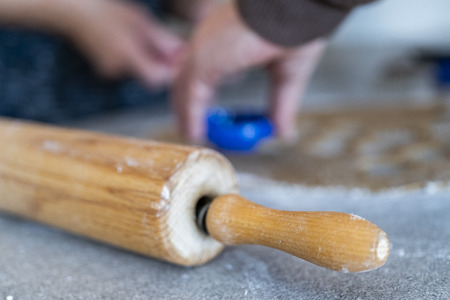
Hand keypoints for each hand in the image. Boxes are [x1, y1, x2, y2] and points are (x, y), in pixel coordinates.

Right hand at [67, 0, 184, 87]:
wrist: (76, 14)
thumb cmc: (108, 12)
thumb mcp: (139, 20)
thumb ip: (160, 39)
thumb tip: (180, 50)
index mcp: (126, 54)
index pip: (155, 77)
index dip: (171, 72)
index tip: (180, 60)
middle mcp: (117, 68)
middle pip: (149, 77)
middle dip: (162, 66)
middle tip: (171, 50)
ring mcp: (110, 71)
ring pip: (140, 72)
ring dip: (150, 61)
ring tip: (149, 41)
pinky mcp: (107, 70)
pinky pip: (129, 69)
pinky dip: (136, 59)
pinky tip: (132, 43)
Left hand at [173, 2, 324, 142]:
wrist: (300, 7)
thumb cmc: (298, 25)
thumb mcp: (287, 76)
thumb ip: (280, 106)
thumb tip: (284, 133)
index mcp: (226, 39)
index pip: (204, 71)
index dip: (204, 96)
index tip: (210, 116)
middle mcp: (210, 41)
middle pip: (188, 81)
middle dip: (192, 107)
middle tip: (199, 129)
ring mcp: (203, 50)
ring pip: (185, 89)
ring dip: (190, 116)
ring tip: (195, 136)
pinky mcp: (202, 60)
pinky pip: (190, 97)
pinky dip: (191, 118)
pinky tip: (195, 134)